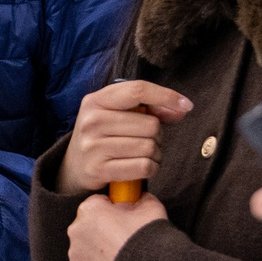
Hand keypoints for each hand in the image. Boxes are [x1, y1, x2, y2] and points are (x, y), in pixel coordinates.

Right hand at [56, 80, 190, 194]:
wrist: (74, 168)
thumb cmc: (103, 137)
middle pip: (150, 124)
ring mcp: (93, 146)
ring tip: (144, 154)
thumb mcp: (116, 115)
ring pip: (149, 147)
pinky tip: (143, 167)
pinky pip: (143, 166)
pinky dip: (151, 168)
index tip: (186, 105)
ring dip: (156, 154)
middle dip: (158, 135)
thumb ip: (148, 108)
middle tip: (147, 140)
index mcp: (96, 100)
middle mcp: (92, 121)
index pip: (137, 90)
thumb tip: (182, 108)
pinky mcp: (98, 170)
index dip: (166, 96)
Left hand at [67, 191, 167, 260]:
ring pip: (86, 245)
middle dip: (103, 228)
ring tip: (120, 255)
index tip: (124, 217)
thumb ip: (139, 198)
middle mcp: (76, 229)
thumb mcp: (151, 207)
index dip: (113, 209)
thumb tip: (138, 198)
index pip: (98, 202)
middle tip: (124, 238)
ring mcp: (74, 253)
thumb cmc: (147, 239)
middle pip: (89, 224)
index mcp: (90, 209)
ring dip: (99, 248)